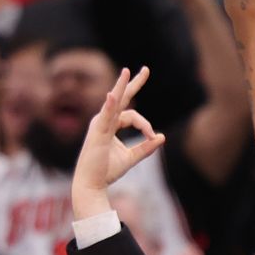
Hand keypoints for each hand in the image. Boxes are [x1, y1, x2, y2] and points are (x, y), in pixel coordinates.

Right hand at [72, 67, 166, 219]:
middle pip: (121, 98)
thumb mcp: (131, 158)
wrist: (92, 184)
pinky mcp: (97, 133)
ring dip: (121, 87)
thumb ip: (146, 147)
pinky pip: (105, 116)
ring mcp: (99, 125)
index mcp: (110, 125)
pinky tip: (112, 95)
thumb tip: (162, 136)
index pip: (132, 115)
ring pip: (113, 102)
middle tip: (146, 69)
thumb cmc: (107, 171)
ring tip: (127, 72)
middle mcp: (103, 121)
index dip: (145, 125)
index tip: (152, 136)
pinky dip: (109, 105)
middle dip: (133, 83)